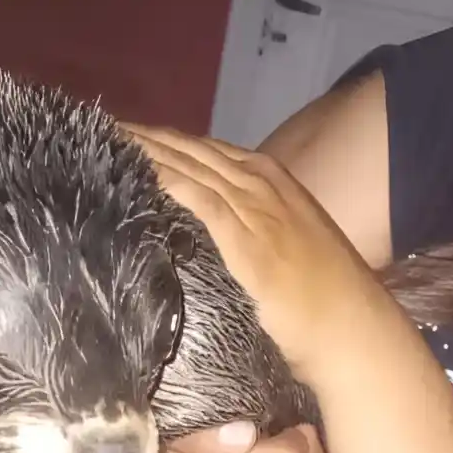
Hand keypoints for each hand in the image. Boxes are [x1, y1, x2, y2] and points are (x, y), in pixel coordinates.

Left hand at [123, 125, 394, 383]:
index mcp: (269, 181)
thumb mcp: (280, 249)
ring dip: (148, 149)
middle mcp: (262, 182)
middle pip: (191, 149)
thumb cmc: (319, 299)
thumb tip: (210, 233)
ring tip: (108, 137)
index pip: (204, 151)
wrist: (350, 328)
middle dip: (146, 136)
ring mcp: (257, 205)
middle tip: (102, 125)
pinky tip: (140, 170)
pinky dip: (169, 180)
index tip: (124, 132)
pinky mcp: (249, 234)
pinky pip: (200, 196)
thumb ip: (247, 231)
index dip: (163, 140)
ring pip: (190, 165)